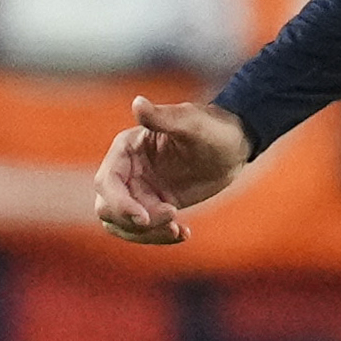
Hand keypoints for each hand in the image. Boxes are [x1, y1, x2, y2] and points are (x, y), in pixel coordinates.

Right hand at [93, 96, 250, 246]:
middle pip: (108, 208)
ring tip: (178, 230)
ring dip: (147, 234)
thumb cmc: (213, 128)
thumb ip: (163, 117)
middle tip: (171, 217)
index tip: (144, 218)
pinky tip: (184, 233)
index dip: (119, 203)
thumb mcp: (192, 123)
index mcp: (127, 149)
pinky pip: (144, 230)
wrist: (234, 147)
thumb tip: (138, 103)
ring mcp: (138, 190)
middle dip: (133, 221)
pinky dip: (160, 237)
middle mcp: (127, 170)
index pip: (106, 182)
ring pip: (123, 224)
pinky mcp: (154, 205)